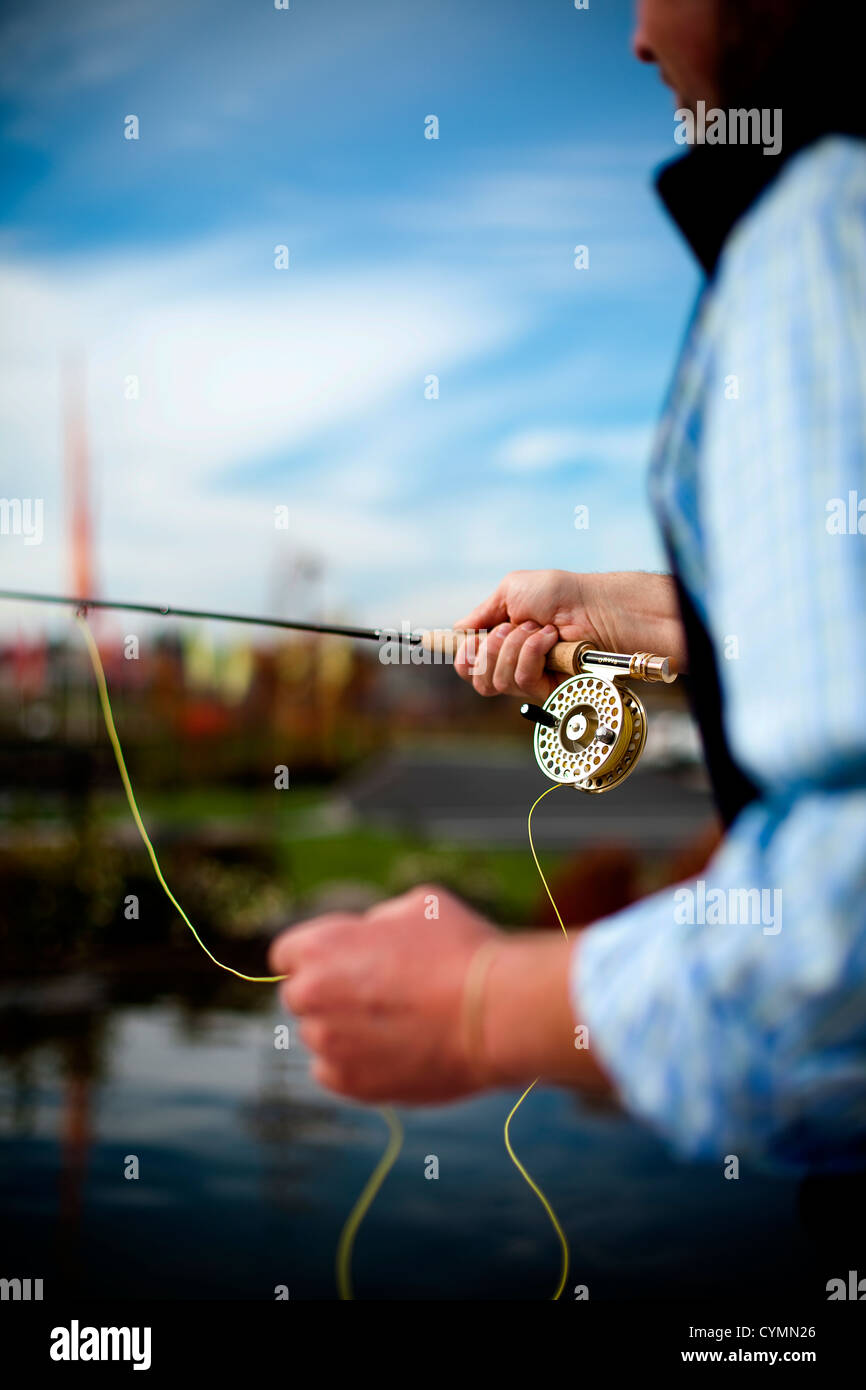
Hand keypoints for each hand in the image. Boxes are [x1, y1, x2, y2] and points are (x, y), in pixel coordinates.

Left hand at [268, 885, 498, 1103]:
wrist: (495, 1014)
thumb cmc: (460, 951)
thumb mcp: (417, 907)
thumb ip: (376, 923)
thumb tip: (369, 937)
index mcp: (318, 948)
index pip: (286, 954)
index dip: (318, 955)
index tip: (345, 961)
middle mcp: (311, 998)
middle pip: (301, 996)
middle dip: (329, 993)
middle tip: (377, 992)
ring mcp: (328, 1046)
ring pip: (321, 1035)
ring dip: (345, 1030)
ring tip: (399, 1023)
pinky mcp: (351, 1085)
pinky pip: (334, 1072)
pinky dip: (356, 1063)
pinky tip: (395, 1049)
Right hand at [453, 569, 686, 701]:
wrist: (590, 605)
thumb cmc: (558, 594)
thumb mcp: (510, 591)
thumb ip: (481, 613)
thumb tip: (459, 630)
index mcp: (500, 641)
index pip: (468, 664)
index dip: (465, 655)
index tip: (472, 639)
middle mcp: (511, 662)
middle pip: (477, 679)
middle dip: (488, 649)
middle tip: (510, 628)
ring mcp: (529, 677)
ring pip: (497, 680)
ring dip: (514, 647)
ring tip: (537, 628)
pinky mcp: (547, 688)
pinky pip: (522, 679)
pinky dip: (532, 653)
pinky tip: (549, 639)